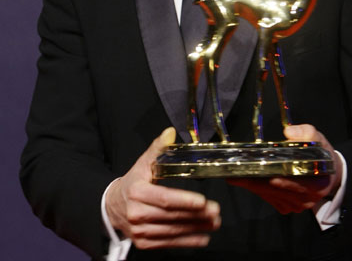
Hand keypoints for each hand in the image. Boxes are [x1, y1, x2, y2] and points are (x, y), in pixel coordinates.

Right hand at [105, 128, 220, 248]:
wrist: (112, 206)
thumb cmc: (133, 182)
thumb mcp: (143, 163)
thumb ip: (158, 148)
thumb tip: (170, 132)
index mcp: (137, 192)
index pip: (164, 198)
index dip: (184, 201)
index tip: (202, 201)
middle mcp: (137, 213)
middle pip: (171, 215)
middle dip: (196, 215)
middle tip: (215, 211)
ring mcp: (139, 231)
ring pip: (172, 231)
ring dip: (196, 228)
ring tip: (214, 223)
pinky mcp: (144, 243)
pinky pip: (168, 243)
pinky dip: (187, 241)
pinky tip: (203, 237)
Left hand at [228, 124, 342, 213]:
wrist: (329, 175)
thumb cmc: (322, 155)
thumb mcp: (318, 139)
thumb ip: (306, 133)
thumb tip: (288, 132)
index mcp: (317, 183)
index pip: (295, 183)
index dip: (278, 180)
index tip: (262, 176)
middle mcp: (306, 198)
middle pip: (276, 190)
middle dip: (254, 182)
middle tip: (233, 175)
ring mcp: (296, 205)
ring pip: (270, 195)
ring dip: (253, 186)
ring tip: (234, 176)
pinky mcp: (287, 207)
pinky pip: (270, 199)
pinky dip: (258, 190)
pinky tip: (247, 180)